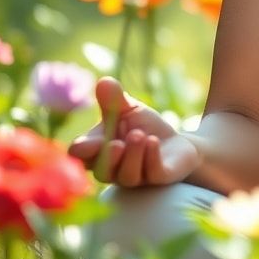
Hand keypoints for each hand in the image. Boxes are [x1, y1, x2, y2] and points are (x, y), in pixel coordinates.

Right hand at [68, 76, 200, 186]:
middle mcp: (114, 170)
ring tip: (140, 135)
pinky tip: (153, 142)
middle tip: (116, 144)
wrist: (177, 144)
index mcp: (100, 152)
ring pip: (128, 175)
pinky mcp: (159, 178)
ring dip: (133, 154)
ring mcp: (137, 177)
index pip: (82, 156)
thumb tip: (103, 80)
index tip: (86, 143)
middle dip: (107, 158)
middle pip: (102, 171)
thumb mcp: (130, 111)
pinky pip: (152, 173)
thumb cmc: (146, 128)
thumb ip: (114, 100)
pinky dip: (151, 157)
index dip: (82, 150)